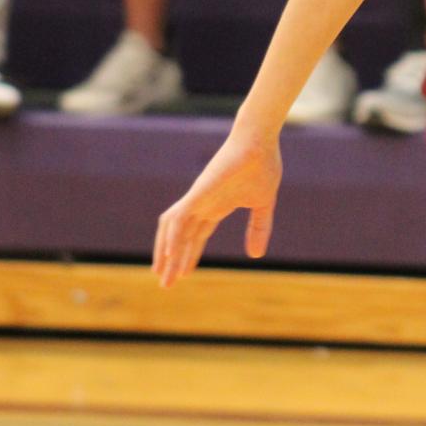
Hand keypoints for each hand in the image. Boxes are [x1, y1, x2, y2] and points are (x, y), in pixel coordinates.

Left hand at [153, 131, 282, 287]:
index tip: (182, 275)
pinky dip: (173, 236)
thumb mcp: (263, 205)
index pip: (196, 235)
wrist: (260, 141)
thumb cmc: (263, 165)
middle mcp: (202, 204)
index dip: (188, 255)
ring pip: (173, 229)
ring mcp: (198, 198)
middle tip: (165, 284)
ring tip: (161, 273)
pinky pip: (179, 217)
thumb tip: (256, 255)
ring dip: (166, 251)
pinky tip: (170, 253)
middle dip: (173, 261)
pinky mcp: (199, 191)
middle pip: (181, 237)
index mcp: (216, 207)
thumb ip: (259, 228)